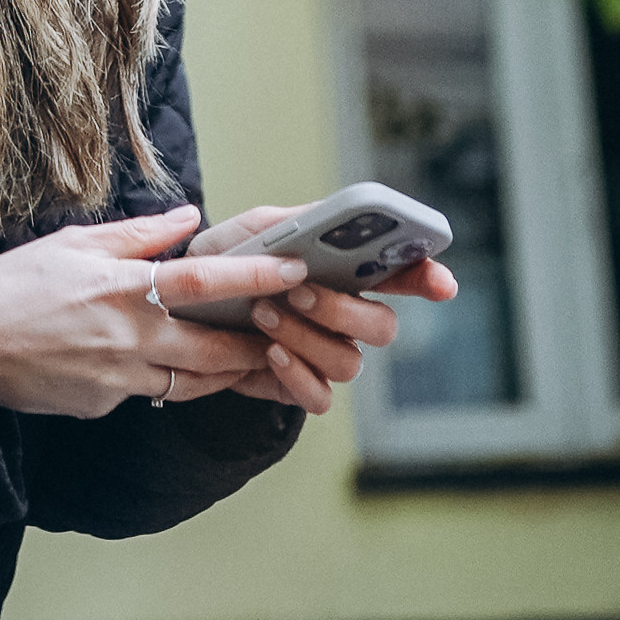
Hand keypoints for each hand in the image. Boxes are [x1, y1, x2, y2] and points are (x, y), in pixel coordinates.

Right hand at [0, 207, 314, 420]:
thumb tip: (188, 217)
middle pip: (214, 349)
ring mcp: (119, 381)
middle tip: (290, 334)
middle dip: (257, 344)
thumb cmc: (15, 285)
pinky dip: (167, 381)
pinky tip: (173, 367)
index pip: (204, 280)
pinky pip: (149, 394)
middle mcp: (129, 339)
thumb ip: (137, 234)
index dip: (254, 275)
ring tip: (252, 358)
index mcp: (123, 289)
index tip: (293, 268)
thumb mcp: (74, 242)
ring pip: (192, 383)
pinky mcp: (105, 406)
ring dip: (226, 372)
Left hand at [148, 225, 461, 416]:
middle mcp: (347, 319)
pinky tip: (270, 351)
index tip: (441, 283)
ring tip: (263, 312)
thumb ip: (300, 221)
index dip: (429, 279)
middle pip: (383, 328)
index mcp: (348, 273)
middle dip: (344, 309)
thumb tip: (335, 224)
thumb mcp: (258, 227)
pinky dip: (297, 375)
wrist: (178, 305)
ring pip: (348, 362)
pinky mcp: (298, 388)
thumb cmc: (226, 259)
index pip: (404, 275)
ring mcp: (326, 356)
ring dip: (305, 336)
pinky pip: (319, 399)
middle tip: (299, 289)